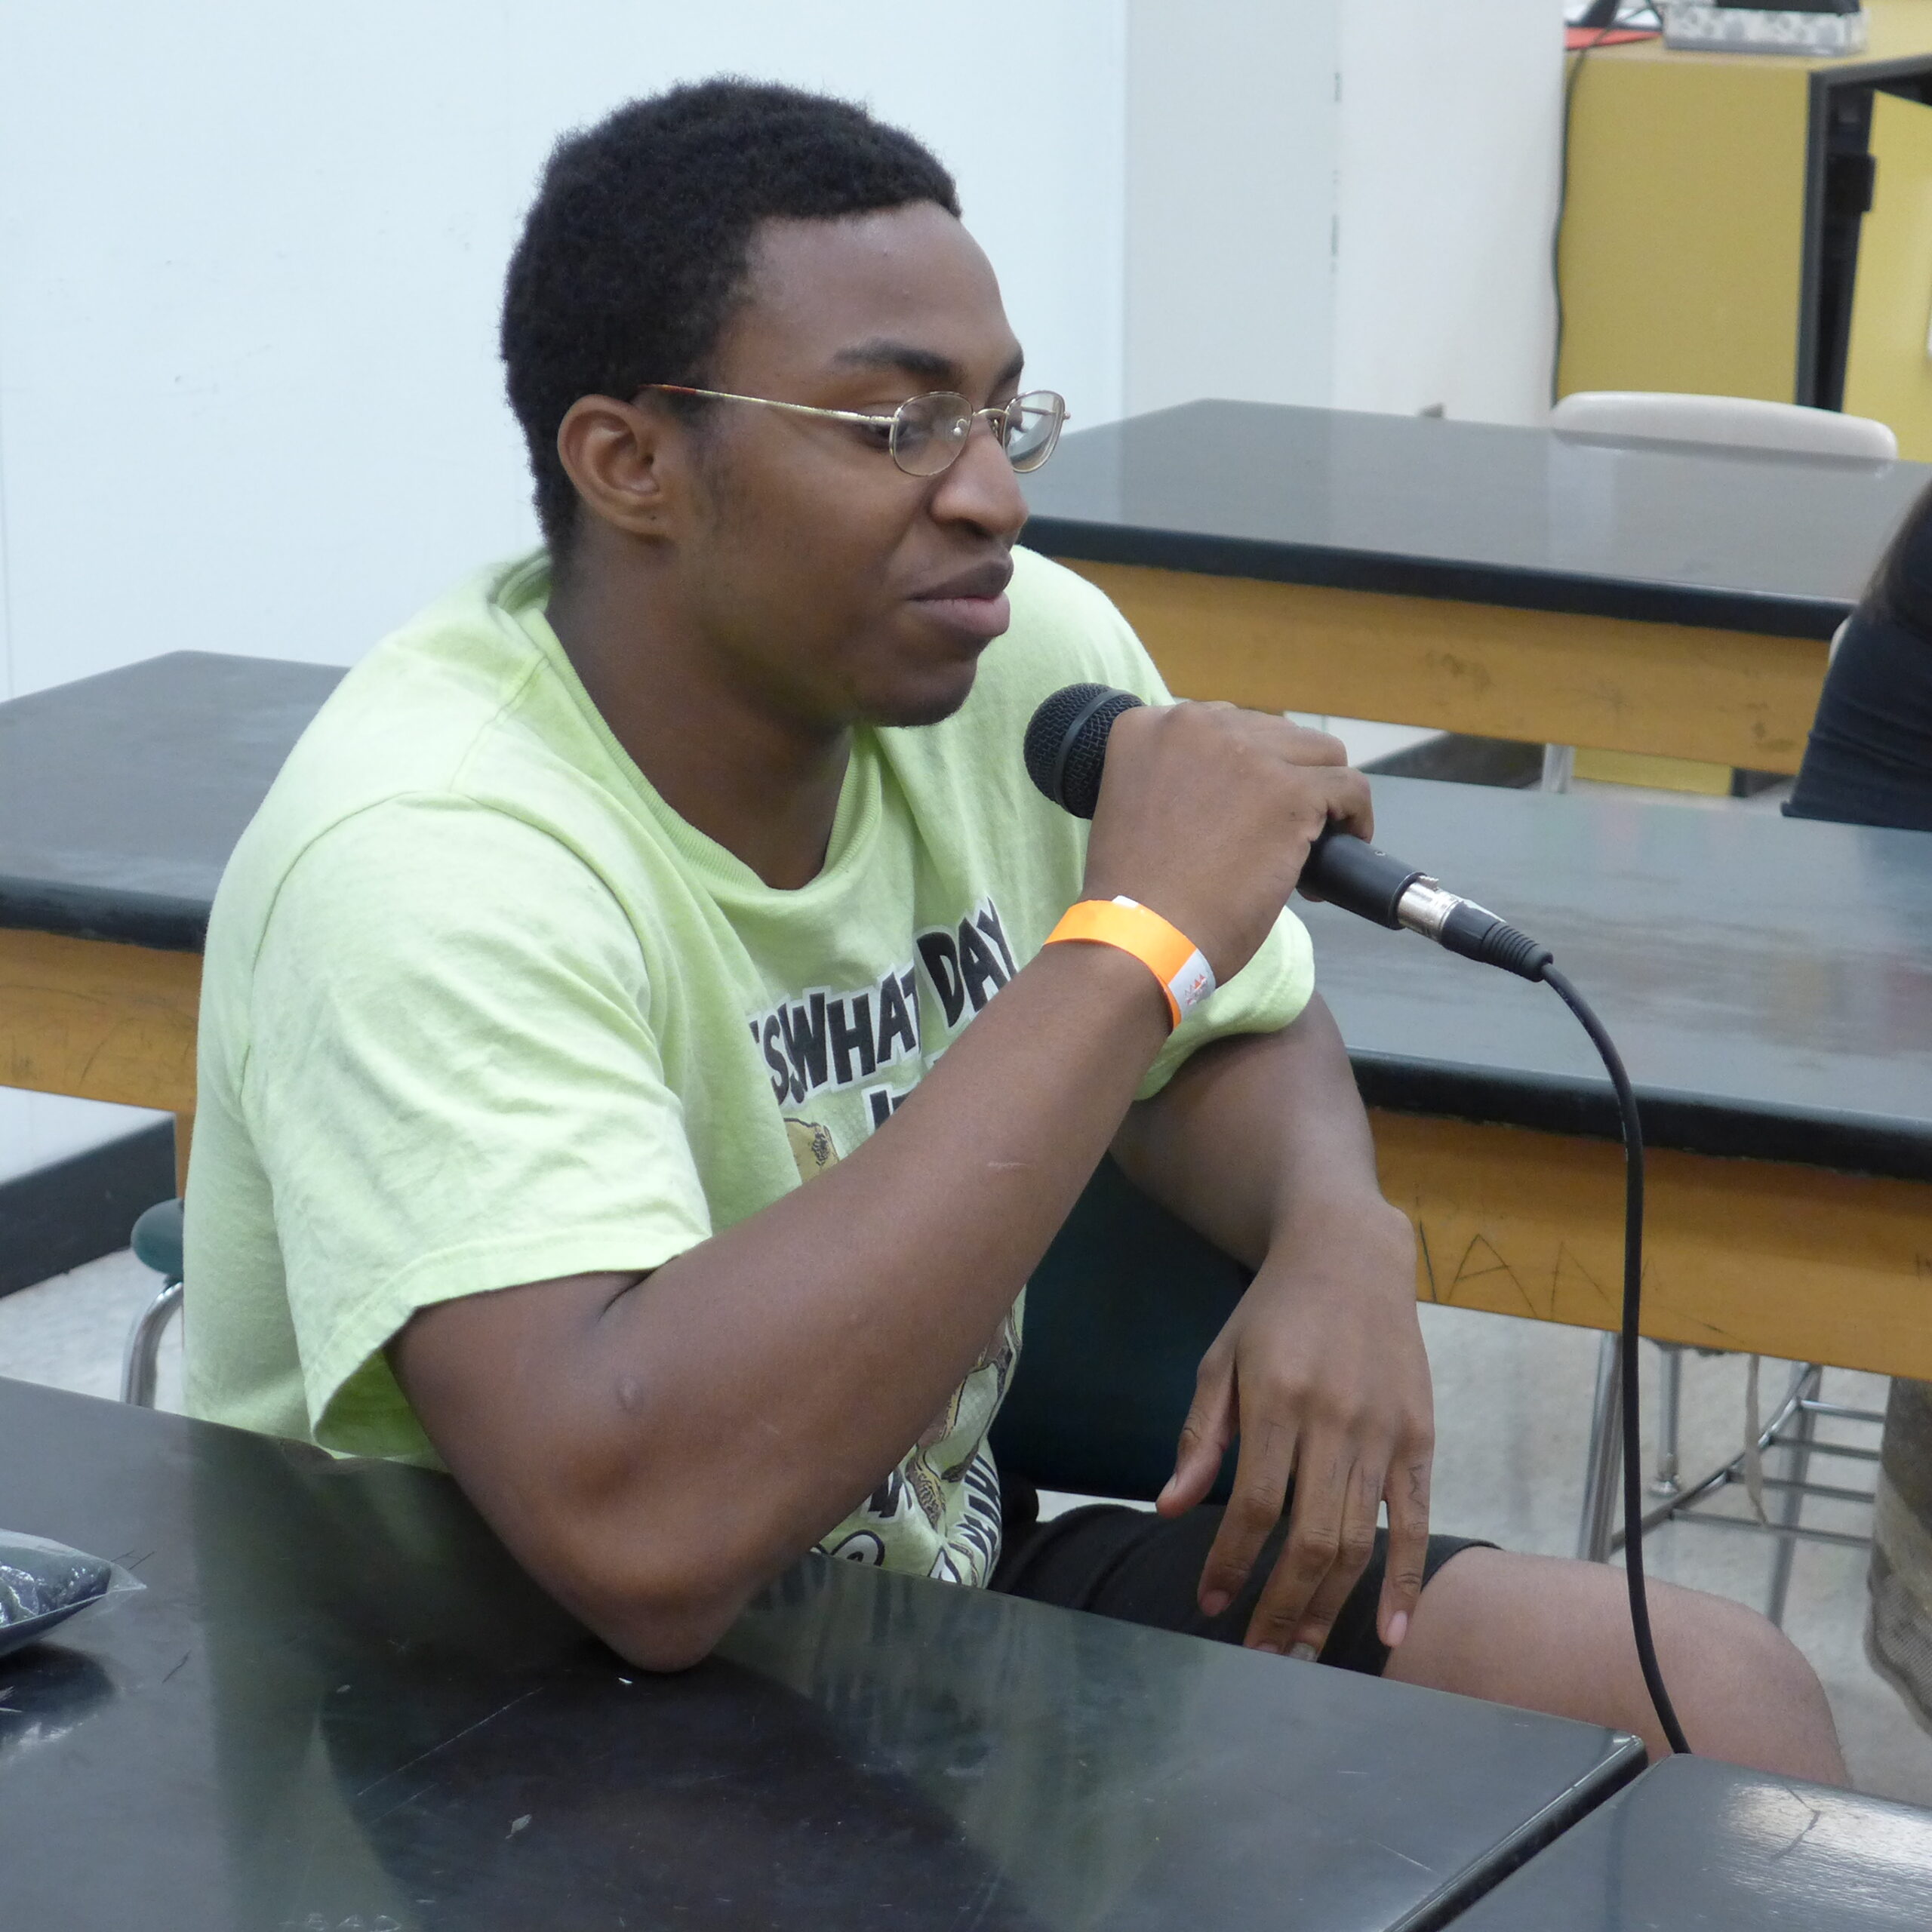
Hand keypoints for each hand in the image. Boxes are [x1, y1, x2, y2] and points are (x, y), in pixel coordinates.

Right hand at [1081, 702, 1371, 985]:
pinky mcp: (1289, 790)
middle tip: (1278, 834)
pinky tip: (1343, 846)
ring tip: (1313, 840)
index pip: (1227, 727)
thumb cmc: (1135, 895)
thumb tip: (1241, 786)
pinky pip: (1350, 788)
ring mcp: (1245, 753)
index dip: (1246, 770)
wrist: (1139, 938)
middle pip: (1276, 734)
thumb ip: (1177, 778)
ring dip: (1321, 795)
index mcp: (1148, 726)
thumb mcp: (1135, 807)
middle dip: (1284, 779)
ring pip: (1320, 755)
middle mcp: (1192, 723)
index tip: (1248, 809)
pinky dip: (1354, 819)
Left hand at [1156, 1202, 1433, 1656]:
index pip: (1253, 1504)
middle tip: (1257, 1653)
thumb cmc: (1273, 1312)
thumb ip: (1201, 1435)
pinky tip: (1390, 1630)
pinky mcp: (1419, 1437)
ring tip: (1300, 1650)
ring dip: (1329, 1604)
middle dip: (1279, 1603)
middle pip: (1309, 1536)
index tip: (1211, 1602)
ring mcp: (1383, 1432)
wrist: (1349, 1255)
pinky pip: (1413, 1521)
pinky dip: (1405, 1580)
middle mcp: (1334, 1419)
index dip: (1231, 1561)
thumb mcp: (1221, 1359)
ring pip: (1358, 1538)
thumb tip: (1171, 1506)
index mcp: (1277, 1398)